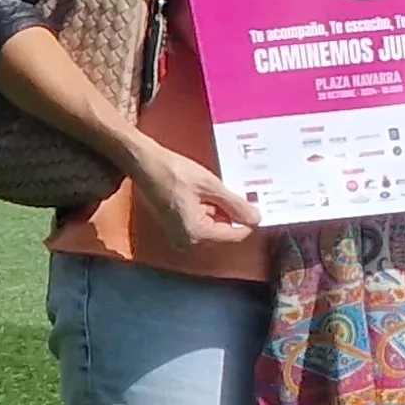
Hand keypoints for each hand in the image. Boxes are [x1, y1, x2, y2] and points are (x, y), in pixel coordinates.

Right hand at [127, 140, 258, 245]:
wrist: (145, 163)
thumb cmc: (174, 172)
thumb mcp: (211, 186)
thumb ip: (236, 204)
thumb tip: (257, 219)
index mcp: (196, 233)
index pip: (235, 234)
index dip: (248, 218)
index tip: (259, 203)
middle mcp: (187, 240)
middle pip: (224, 228)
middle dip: (231, 211)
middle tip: (237, 190)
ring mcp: (180, 234)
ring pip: (213, 222)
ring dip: (220, 207)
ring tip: (216, 187)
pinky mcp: (176, 225)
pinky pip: (201, 219)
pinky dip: (208, 206)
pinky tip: (207, 190)